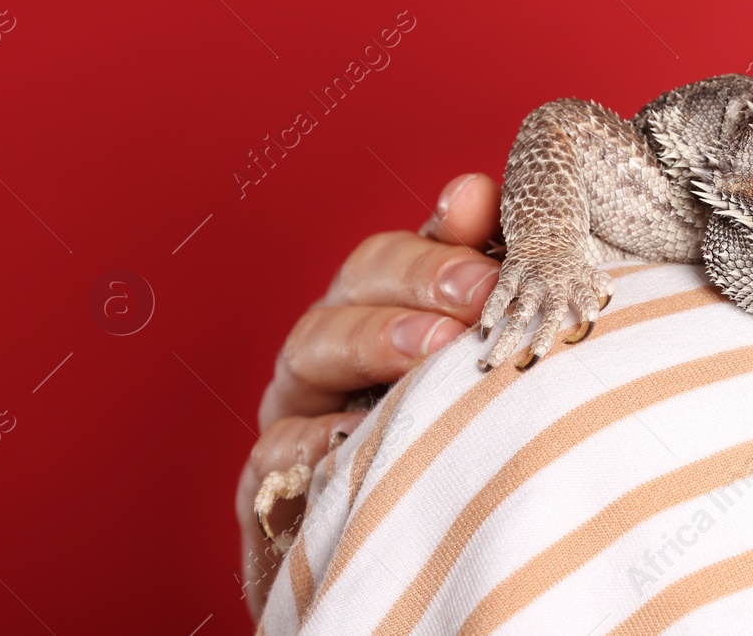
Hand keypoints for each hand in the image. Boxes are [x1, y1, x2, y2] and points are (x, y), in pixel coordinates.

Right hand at [235, 173, 502, 621]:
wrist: (416, 561)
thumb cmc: (453, 443)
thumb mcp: (477, 355)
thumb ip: (480, 273)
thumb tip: (480, 191)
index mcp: (382, 309)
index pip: (402, 250)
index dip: (439, 231)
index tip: (481, 209)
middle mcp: (333, 348)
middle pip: (356, 284)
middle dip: (419, 279)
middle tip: (480, 293)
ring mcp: (297, 411)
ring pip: (312, 349)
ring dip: (374, 340)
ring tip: (435, 350)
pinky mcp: (272, 486)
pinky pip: (276, 453)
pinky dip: (310, 440)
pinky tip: (354, 433)